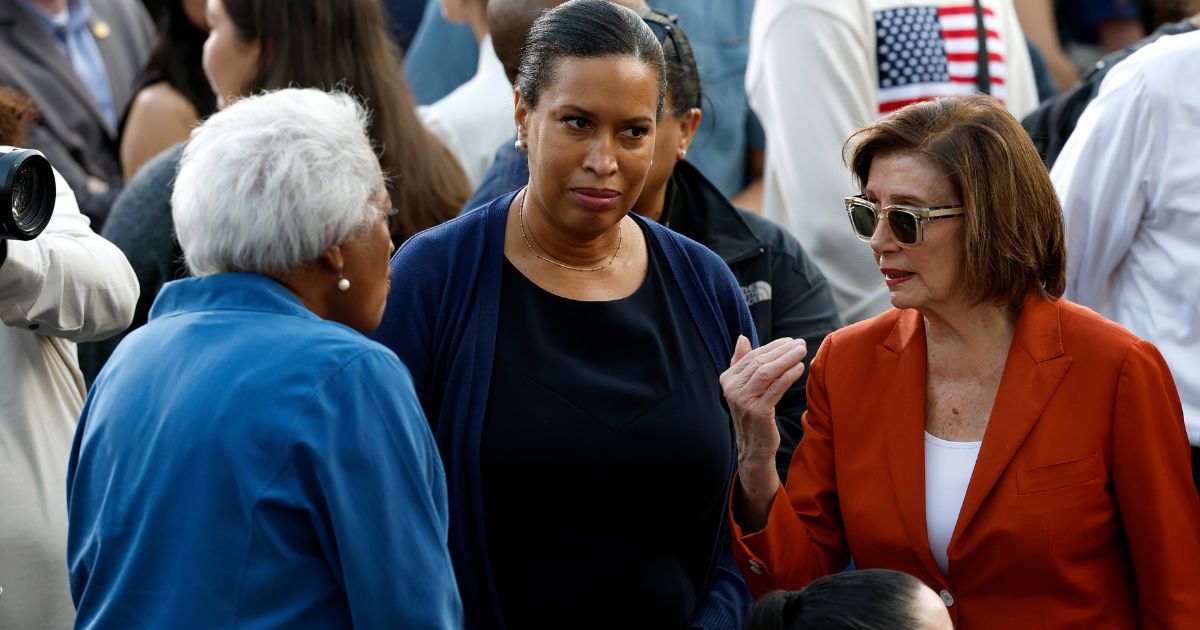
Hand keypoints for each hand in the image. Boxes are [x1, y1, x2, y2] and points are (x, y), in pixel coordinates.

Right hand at [721, 335, 806, 528]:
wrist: (753, 446)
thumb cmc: (752, 413)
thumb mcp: (743, 387)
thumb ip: (742, 362)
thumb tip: (741, 338)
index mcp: (727, 379)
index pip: (752, 356)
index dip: (772, 346)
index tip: (789, 341)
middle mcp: (731, 389)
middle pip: (760, 362)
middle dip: (782, 350)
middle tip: (800, 343)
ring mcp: (743, 401)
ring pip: (767, 372)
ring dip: (787, 359)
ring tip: (802, 351)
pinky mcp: (757, 412)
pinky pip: (775, 388)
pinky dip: (788, 376)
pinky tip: (799, 368)